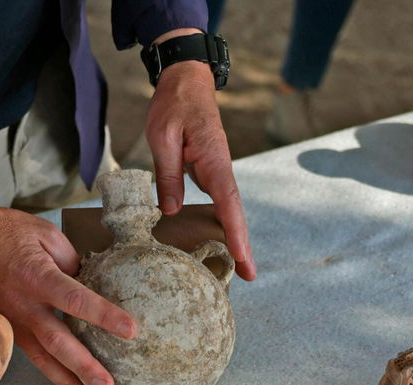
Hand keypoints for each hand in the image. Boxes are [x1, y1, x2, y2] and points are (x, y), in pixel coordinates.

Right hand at [0, 207, 137, 384]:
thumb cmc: (6, 233)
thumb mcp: (45, 234)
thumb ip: (70, 260)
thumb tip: (89, 283)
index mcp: (39, 278)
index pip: (76, 301)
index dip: (105, 316)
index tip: (131, 331)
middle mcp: (27, 307)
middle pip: (59, 343)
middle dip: (84, 367)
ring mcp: (15, 322)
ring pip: (42, 359)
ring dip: (66, 382)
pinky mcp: (7, 330)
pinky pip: (30, 355)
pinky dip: (50, 373)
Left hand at [145, 58, 256, 280]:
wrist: (185, 81)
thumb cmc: (174, 105)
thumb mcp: (162, 138)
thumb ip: (168, 174)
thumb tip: (171, 210)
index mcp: (213, 161)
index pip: (228, 202)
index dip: (235, 232)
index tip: (242, 256)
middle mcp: (221, 169)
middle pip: (235, 213)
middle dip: (243, 245)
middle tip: (250, 276)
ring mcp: (217, 171)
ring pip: (229, 210)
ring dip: (235, 238)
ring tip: (240, 269)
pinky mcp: (209, 171)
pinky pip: (219, 202)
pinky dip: (223, 223)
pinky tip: (220, 242)